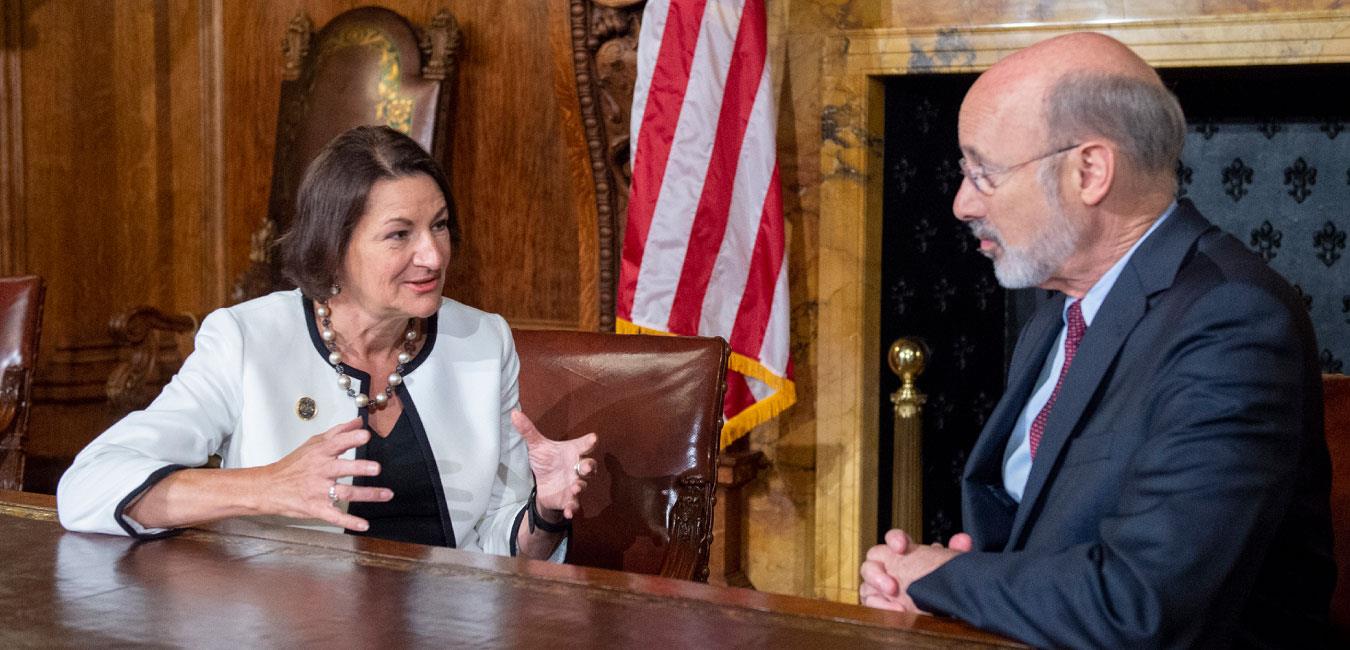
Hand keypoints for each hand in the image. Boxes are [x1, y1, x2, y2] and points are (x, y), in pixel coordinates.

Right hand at [253, 417, 391, 530]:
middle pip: (342, 469)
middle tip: (376, 468)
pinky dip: (350, 522)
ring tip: (386, 494)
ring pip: (345, 493)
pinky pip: (335, 516)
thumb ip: (338, 432)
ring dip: (366, 494)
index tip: (365, 435)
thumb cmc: (293, 465)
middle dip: (359, 468)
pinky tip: (364, 525)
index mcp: (319, 454)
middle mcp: (320, 471)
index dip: (351, 439)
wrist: (269, 487)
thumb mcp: (313, 444)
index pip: (337, 443)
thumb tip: (358, 422)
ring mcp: (318, 491)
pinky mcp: (316, 509)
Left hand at [513, 410, 596, 520]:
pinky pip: (574, 504)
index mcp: (572, 452)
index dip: (589, 442)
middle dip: (589, 466)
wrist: (544, 485)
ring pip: (582, 485)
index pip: (584, 445)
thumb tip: (514, 413)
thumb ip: (528, 431)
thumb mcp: (537, 446)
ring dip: (580, 487)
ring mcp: (574, 484)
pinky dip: (572, 508)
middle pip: (589, 466)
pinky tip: (568, 511)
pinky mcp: (568, 499)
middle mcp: (577, 468)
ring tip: (575, 487)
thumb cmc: (546, 462)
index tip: (593, 438)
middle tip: (585, 466)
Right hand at [859, 530, 971, 612]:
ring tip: (893, 596)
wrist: (939, 608)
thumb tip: (963, 540)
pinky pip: (869, 600)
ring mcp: (881, 584)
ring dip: (877, 585)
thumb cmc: (940, 583)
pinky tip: (896, 611)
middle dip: (880, 569)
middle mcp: (889, 565)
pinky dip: (880, 605)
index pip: (893, 538)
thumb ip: (956, 552)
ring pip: (867, 578)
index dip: (894, 539)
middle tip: (894, 584)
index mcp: (905, 553)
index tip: (902, 547)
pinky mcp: (879, 601)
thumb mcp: (951, 568)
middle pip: (873, 556)